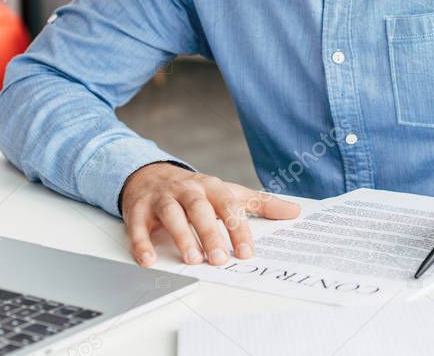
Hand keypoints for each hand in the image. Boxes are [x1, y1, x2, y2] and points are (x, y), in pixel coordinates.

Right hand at [120, 162, 299, 266]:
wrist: (150, 174)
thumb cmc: (196, 190)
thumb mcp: (229, 192)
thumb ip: (261, 203)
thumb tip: (295, 212)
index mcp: (212, 186)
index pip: (229, 206)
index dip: (238, 228)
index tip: (246, 252)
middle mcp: (188, 190)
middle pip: (200, 209)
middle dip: (211, 234)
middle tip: (219, 259)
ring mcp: (162, 198)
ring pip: (172, 215)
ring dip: (182, 237)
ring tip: (192, 259)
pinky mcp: (138, 208)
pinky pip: (138, 226)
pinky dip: (142, 243)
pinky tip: (149, 260)